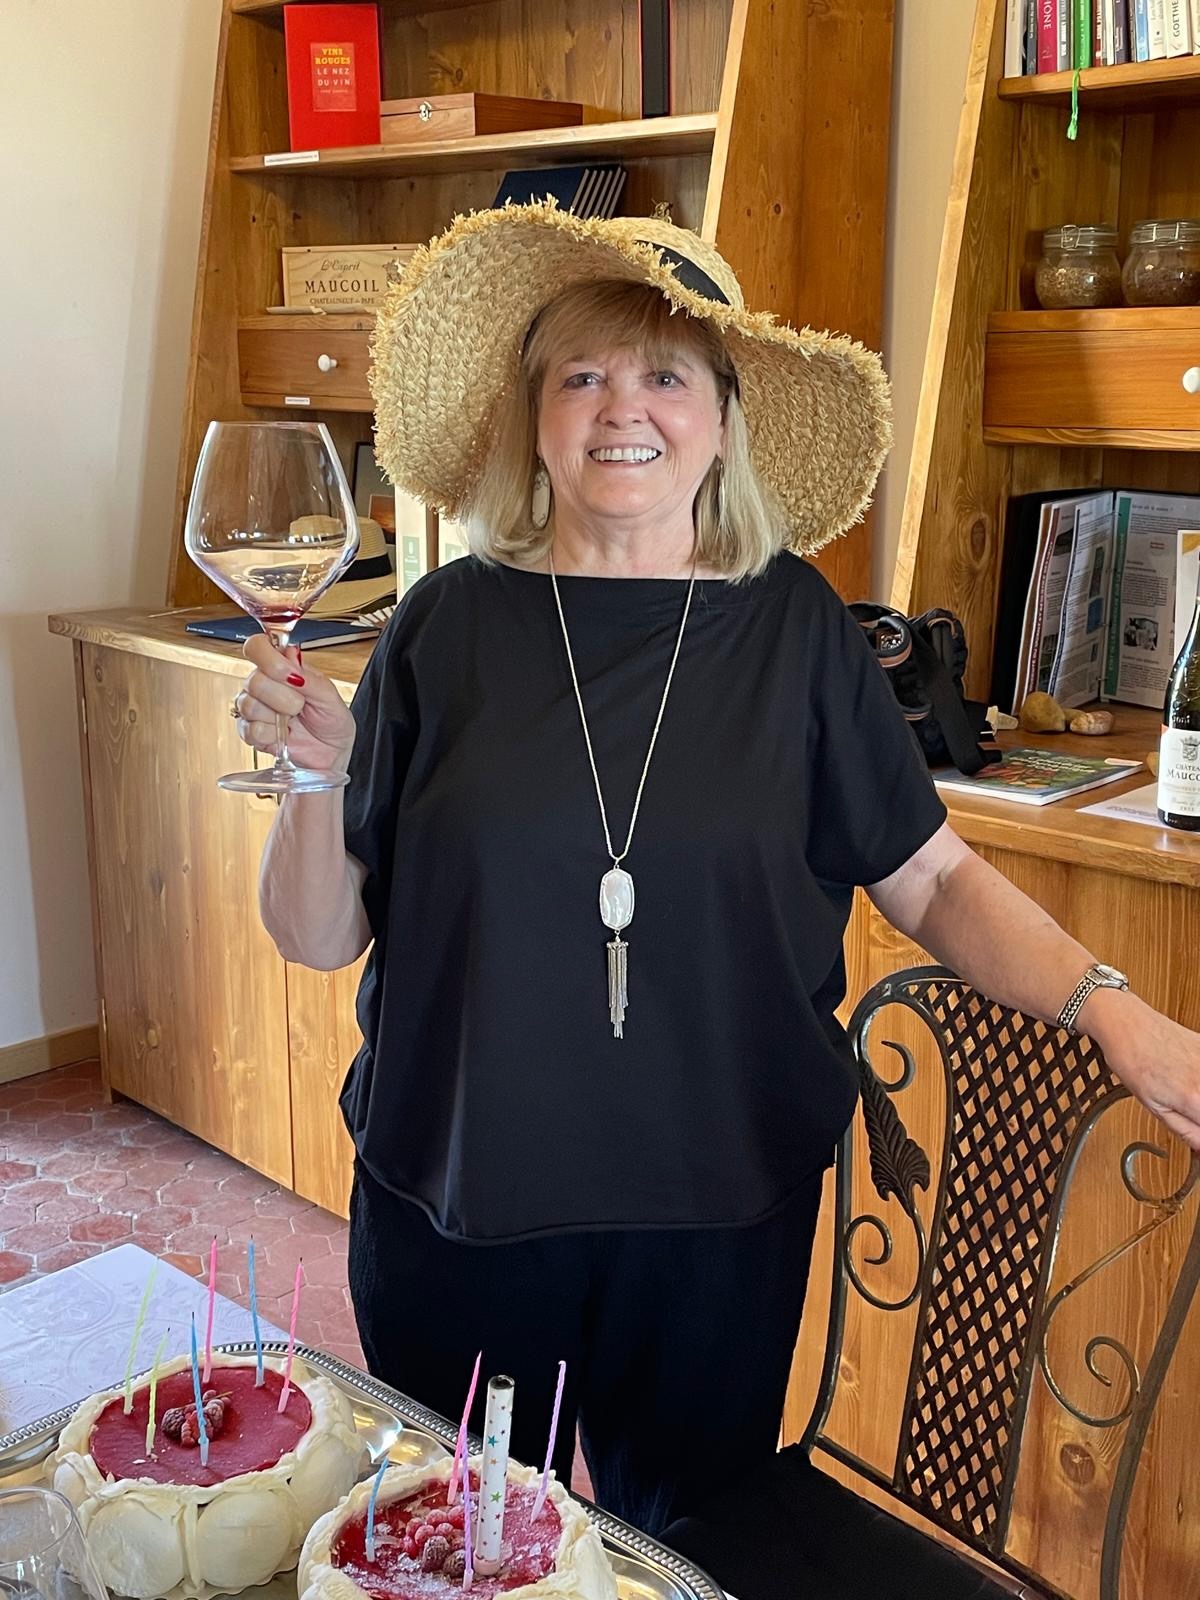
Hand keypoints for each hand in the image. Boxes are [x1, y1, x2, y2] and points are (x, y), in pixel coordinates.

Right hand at [234, 635, 356, 776]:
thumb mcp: (329, 696)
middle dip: (283, 698)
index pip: (256, 647)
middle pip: (253, 681)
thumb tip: (289, 656)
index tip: (288, 674)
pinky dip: (270, 735)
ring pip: (248, 705)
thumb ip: (308, 676)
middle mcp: (264, 683)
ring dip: (277, 717)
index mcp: (282, 666)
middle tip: (300, 706)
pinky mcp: (249, 731)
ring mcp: (254, 707)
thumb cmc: (331, 721)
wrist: (331, 754)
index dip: (267, 658)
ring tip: (292, 721)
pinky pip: (248, 729)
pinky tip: (282, 734)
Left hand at [1086, 989, 1199, 1152]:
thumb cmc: (1131, 1059)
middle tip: (1188, 1113)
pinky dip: (1198, 1079)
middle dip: (1199, 1114)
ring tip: (1184, 1093)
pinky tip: (1188, 1078)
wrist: (1125, 1023)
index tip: (1196, 1134)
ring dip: (1198, 1100)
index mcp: (1195, 1099)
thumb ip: (1185, 1130)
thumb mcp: (1153, 1106)